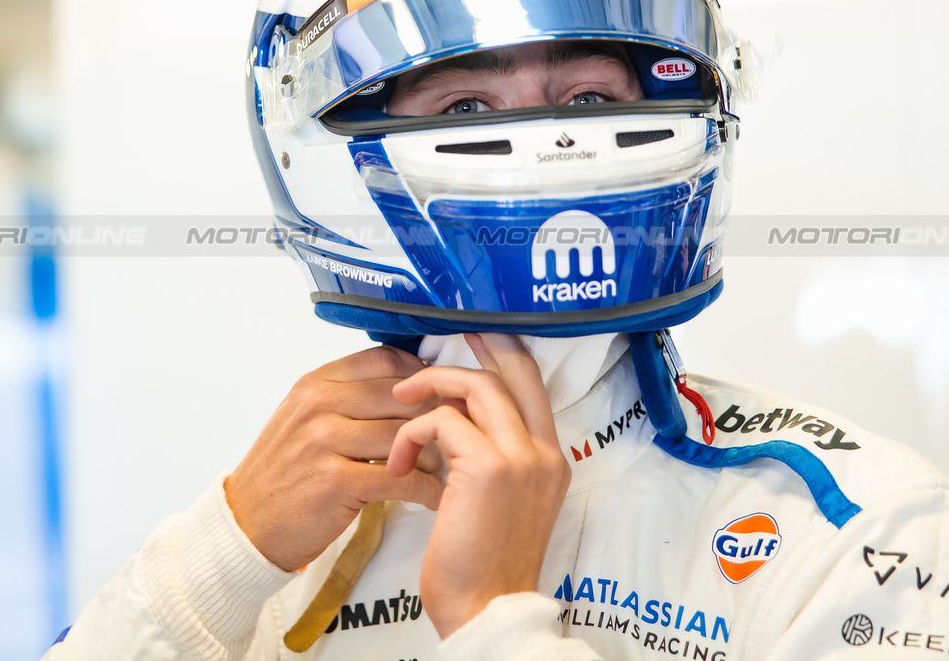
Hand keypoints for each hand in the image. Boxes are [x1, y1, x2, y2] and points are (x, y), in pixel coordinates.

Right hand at [225, 346, 444, 571]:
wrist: (247, 526)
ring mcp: (324, 441)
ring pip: (404, 434)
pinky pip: (399, 477)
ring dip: (433, 454)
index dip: (420, 376)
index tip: (436, 395)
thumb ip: (347, 397)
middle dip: (433, 417)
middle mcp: (318, 405)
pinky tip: (434, 496)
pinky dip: (425, 488)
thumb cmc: (283, 474)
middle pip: (401, 395)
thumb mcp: (304, 419)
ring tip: (444, 469)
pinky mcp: (335, 481)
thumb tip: (407, 385)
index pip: (384, 359)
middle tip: (452, 436)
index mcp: (314, 384)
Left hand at [387, 333, 570, 638]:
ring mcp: (520, 458)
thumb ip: (491, 460)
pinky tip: (397, 461)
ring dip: (431, 387)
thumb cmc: (482, 568)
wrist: (486, 611)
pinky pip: (441, 422)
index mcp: (550, 462)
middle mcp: (543, 454)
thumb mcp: (501, 505)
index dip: (506, 355)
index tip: (479, 338)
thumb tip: (455, 421)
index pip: (534, 388)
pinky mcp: (487, 467)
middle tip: (438, 344)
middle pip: (513, 373)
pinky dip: (411, 434)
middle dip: (475, 349)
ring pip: (477, 387)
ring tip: (401, 401)